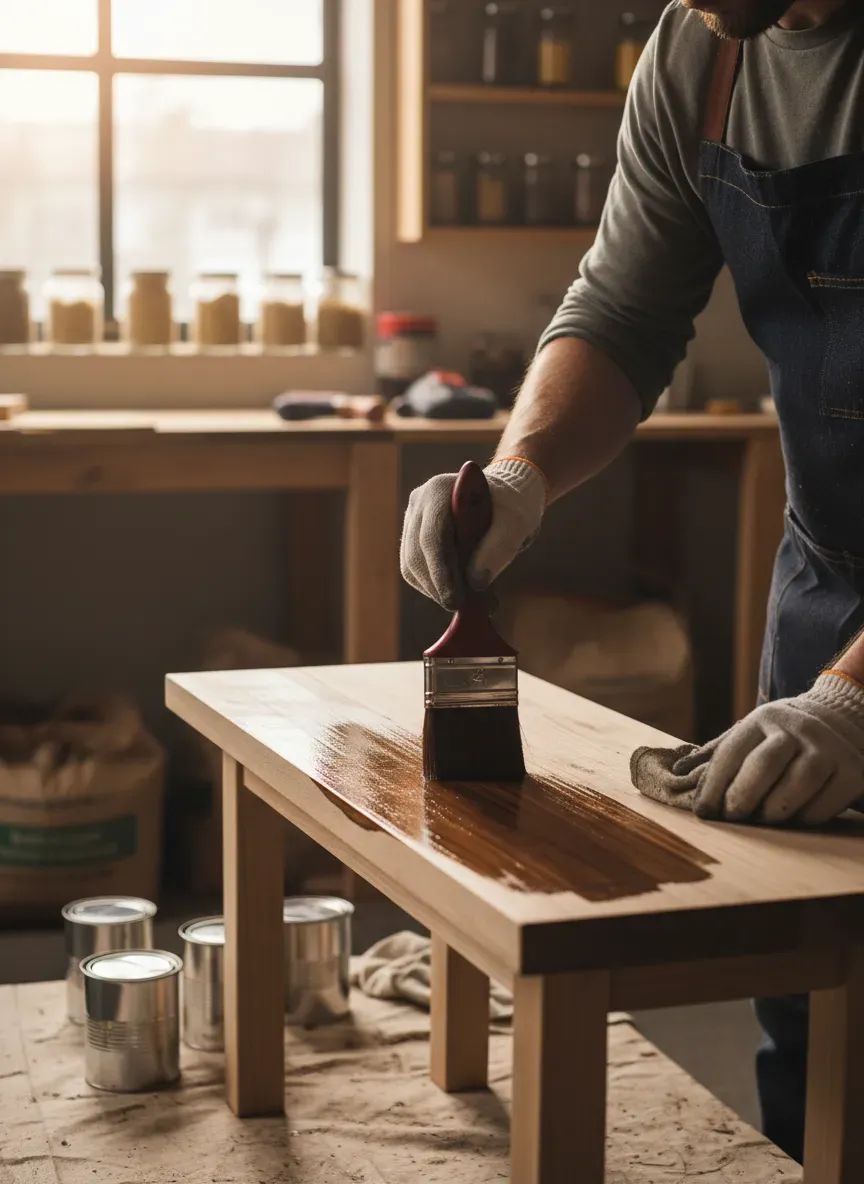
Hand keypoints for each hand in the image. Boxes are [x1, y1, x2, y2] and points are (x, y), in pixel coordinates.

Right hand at [399, 458, 545, 609]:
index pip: (432, 537)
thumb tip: (476, 583)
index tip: (455, 601)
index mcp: (440, 490)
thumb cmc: (511, 507)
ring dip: (435, 591)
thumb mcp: (515, 524)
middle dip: (438, 587)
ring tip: (466, 602)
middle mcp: (419, 502)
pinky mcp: (413, 537)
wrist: (505, 499)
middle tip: (463, 608)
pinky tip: (456, 591)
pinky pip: (414, 570)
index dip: (441, 572)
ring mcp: (413, 519)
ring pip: (411, 566)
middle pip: (416, 555)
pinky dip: (434, 587)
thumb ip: (498, 548)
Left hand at [635, 673, 863, 825]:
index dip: (714, 785)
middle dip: (742, 796)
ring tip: (763, 819)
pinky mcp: (853, 771)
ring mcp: (828, 749)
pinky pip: (826, 803)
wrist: (841, 718)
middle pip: (765, 765)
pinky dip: (806, 817)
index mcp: (764, 718)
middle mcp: (796, 729)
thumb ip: (718, 753)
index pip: (733, 751)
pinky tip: (793, 820)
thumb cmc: (783, 735)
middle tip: (732, 817)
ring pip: (799, 783)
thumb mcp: (751, 732)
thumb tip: (680, 771)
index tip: (703, 811)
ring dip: (775, 809)